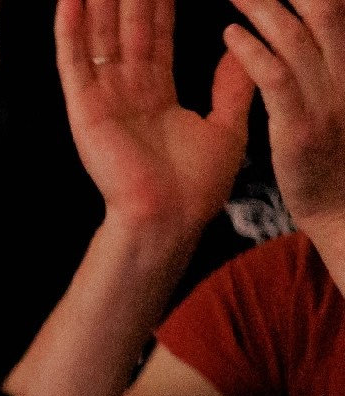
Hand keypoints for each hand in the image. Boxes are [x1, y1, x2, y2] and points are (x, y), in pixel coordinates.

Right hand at [59, 0, 253, 238]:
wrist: (168, 218)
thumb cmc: (195, 187)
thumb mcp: (227, 127)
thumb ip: (232, 88)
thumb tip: (242, 53)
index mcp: (155, 95)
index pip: (157, 36)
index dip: (160, 3)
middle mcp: (125, 93)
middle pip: (127, 29)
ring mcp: (102, 101)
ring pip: (100, 38)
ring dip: (97, 3)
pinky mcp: (85, 111)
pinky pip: (74, 65)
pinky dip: (70, 32)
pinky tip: (71, 0)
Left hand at [225, 0, 344, 239]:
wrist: (343, 210)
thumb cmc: (330, 154)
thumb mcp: (328, 98)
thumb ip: (315, 61)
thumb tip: (293, 29)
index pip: (334, 10)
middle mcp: (344, 72)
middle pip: (323, 10)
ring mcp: (326, 99)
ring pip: (297, 36)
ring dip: (262, 6)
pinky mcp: (302, 127)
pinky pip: (278, 80)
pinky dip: (253, 53)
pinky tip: (228, 34)